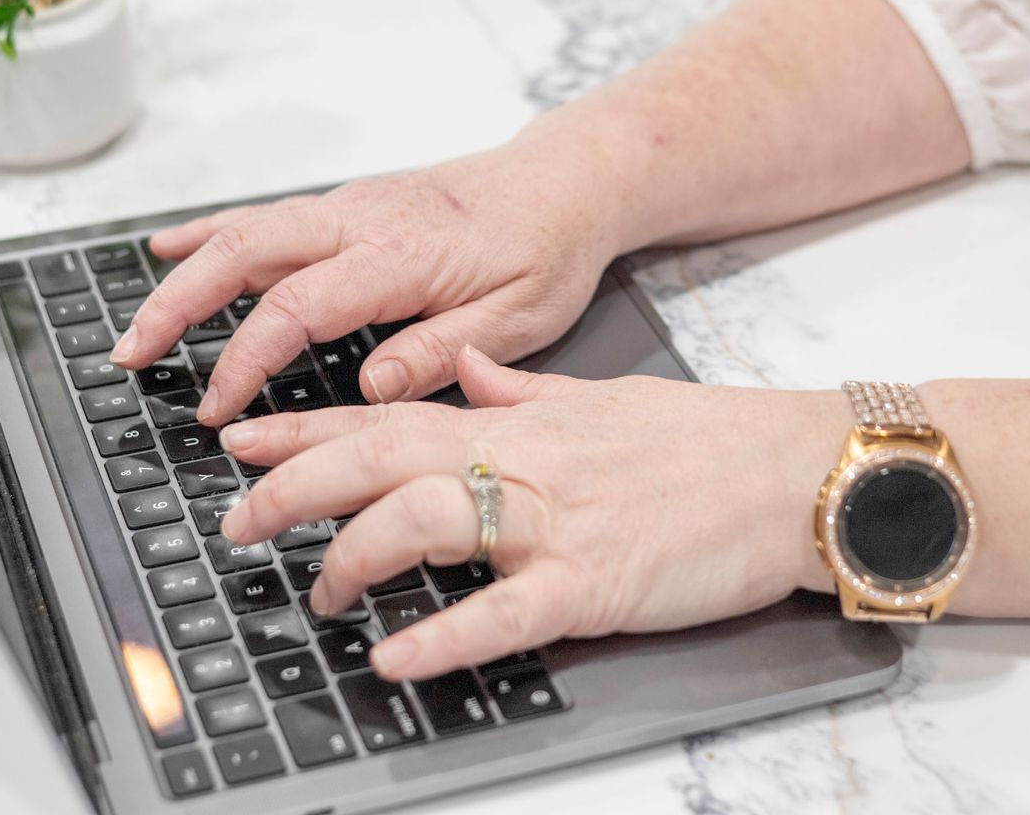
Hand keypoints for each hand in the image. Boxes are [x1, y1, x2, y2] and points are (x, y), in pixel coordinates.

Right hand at [110, 145, 620, 424]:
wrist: (567, 182)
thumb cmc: (548, 251)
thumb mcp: (520, 317)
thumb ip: (442, 351)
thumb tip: (371, 388)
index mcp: (400, 255)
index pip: (298, 308)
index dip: (245, 360)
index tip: (215, 410)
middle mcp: (362, 220)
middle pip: (246, 253)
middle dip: (180, 305)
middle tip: (132, 356)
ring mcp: (350, 206)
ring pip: (247, 231)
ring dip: (184, 275)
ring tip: (136, 326)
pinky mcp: (350, 206)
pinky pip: (268, 218)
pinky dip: (212, 232)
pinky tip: (169, 249)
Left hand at [217, 345, 849, 681]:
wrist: (793, 469)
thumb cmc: (704, 441)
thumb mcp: (601, 398)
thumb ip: (522, 389)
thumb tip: (467, 369)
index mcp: (518, 425)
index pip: (389, 416)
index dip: (305, 430)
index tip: (239, 441)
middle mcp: (522, 464)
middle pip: (383, 460)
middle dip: (298, 487)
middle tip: (236, 521)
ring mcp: (555, 522)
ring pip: (428, 519)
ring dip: (355, 556)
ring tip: (315, 595)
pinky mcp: (596, 583)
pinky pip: (504, 612)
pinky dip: (443, 636)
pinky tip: (393, 660)